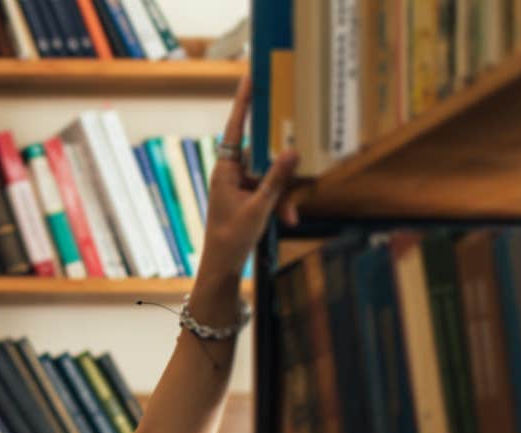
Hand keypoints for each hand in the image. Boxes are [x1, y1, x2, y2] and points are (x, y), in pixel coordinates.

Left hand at [197, 73, 301, 283]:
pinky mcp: (250, 196)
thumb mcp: (259, 208)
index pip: (235, 128)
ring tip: (289, 215)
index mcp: (225, 169)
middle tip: (298, 150)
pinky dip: (281, 204)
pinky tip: (289, 220)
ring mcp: (241, 184)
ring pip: (271, 175)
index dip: (244, 103)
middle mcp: (232, 172)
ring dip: (284, 194)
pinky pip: (271, 191)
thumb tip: (292, 150)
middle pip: (262, 153)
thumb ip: (277, 179)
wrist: (222, 267)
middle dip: (282, 166)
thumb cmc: (232, 238)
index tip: (251, 78)